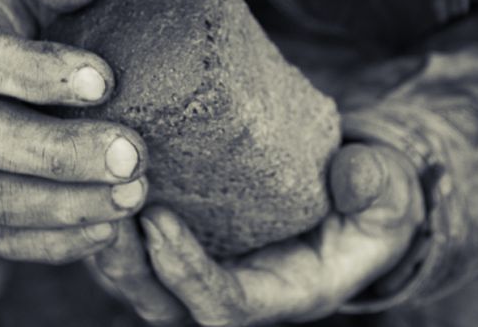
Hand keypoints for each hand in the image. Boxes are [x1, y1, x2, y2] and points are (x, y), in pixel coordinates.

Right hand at [0, 0, 150, 262]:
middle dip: (60, 153)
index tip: (106, 81)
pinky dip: (55, 244)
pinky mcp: (0, 197)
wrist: (75, 44)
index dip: (35, 72)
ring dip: (64, 206)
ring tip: (134, 197)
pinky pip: (7, 238)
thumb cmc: (74, 2)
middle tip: (135, 154)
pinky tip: (111, 232)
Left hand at [115, 144, 423, 326]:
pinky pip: (138, 246)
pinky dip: (110, 219)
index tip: (158, 220)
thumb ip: (377, 188)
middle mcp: (236, 291)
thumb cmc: (370, 204)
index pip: (224, 307)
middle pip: (164, 304)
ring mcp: (207, 268)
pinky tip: (95, 175)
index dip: (187, 273)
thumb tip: (351, 172)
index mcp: (283, 292)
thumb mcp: (388, 196)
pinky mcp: (189, 240)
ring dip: (108, 243)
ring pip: (139, 280)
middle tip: (108, 206)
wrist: (352, 198)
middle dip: (129, 265)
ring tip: (89, 189)